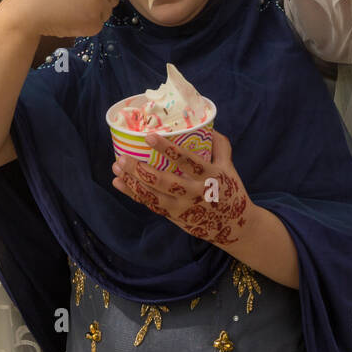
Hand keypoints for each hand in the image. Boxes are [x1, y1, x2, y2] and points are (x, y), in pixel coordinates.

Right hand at [0, 0, 127, 38]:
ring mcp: (99, 1)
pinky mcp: (95, 21)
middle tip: (78, 2)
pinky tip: (70, 19)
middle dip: (102, 2)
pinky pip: (98, 25)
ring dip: (94, 14)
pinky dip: (86, 26)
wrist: (30, 7)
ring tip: (71, 9)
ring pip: (107, 12)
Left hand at [112, 130, 252, 246]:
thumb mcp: (230, 167)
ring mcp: (183, 207)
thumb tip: (207, 125)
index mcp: (209, 176)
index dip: (168, 149)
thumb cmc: (231, 191)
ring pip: (153, 195)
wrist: (234, 226)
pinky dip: (134, 194)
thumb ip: (220, 146)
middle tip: (122, 157)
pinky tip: (120, 183)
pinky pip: (150, 204)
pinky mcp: (174, 216)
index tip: (149, 137)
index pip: (187, 160)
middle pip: (163, 181)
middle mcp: (195, 193)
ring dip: (132, 182)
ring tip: (116, 167)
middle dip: (140, 169)